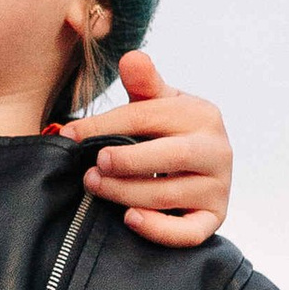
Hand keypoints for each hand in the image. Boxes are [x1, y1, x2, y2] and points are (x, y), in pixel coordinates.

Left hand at [63, 53, 231, 244]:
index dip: (105, 125)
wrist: (198, 169)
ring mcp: (219, 187)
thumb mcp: (157, 104)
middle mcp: (218, 150)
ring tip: (96, 187)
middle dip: (125, 161)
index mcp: (203, 114)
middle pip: (170, 156)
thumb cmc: (167, 133)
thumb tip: (131, 57)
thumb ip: (143, 84)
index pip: (150, 117)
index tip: (69, 136)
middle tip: (90, 167)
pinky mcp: (214, 219)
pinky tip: (130, 219)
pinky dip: (159, 229)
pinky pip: (189, 232)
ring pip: (171, 194)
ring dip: (127, 193)